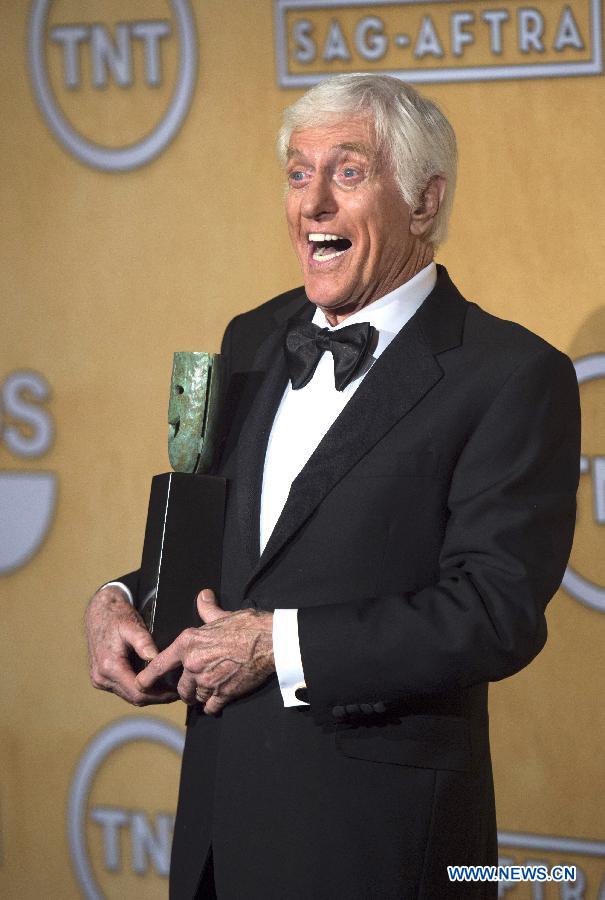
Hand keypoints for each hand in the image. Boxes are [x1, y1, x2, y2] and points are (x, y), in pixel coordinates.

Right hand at [85, 585, 178, 705]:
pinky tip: (154, 683)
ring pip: (129, 696)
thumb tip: (154, 657)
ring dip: (148, 695)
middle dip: (156, 698)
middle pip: (134, 698)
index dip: (159, 695)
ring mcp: (99, 679)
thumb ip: (143, 642)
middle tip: (176, 693)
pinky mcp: (101, 679)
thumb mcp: (132, 625)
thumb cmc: (117, 617)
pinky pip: (123, 690)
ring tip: (169, 689)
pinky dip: (138, 689)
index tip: (176, 692)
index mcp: (109, 666)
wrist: (99, 612)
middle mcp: (101, 677)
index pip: (138, 692)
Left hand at [136, 589, 274, 714]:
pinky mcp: (223, 693)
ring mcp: (207, 680)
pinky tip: (219, 700)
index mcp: (188, 643)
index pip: (159, 664)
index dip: (148, 677)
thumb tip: (203, 595)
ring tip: (209, 690)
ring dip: (201, 697)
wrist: (270, 641)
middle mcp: (193, 663)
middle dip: (186, 689)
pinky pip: (210, 707)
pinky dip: (213, 705)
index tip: (142, 684)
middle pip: (180, 687)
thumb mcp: (222, 615)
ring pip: (195, 698)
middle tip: (195, 685)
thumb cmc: (247, 626)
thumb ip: (207, 609)